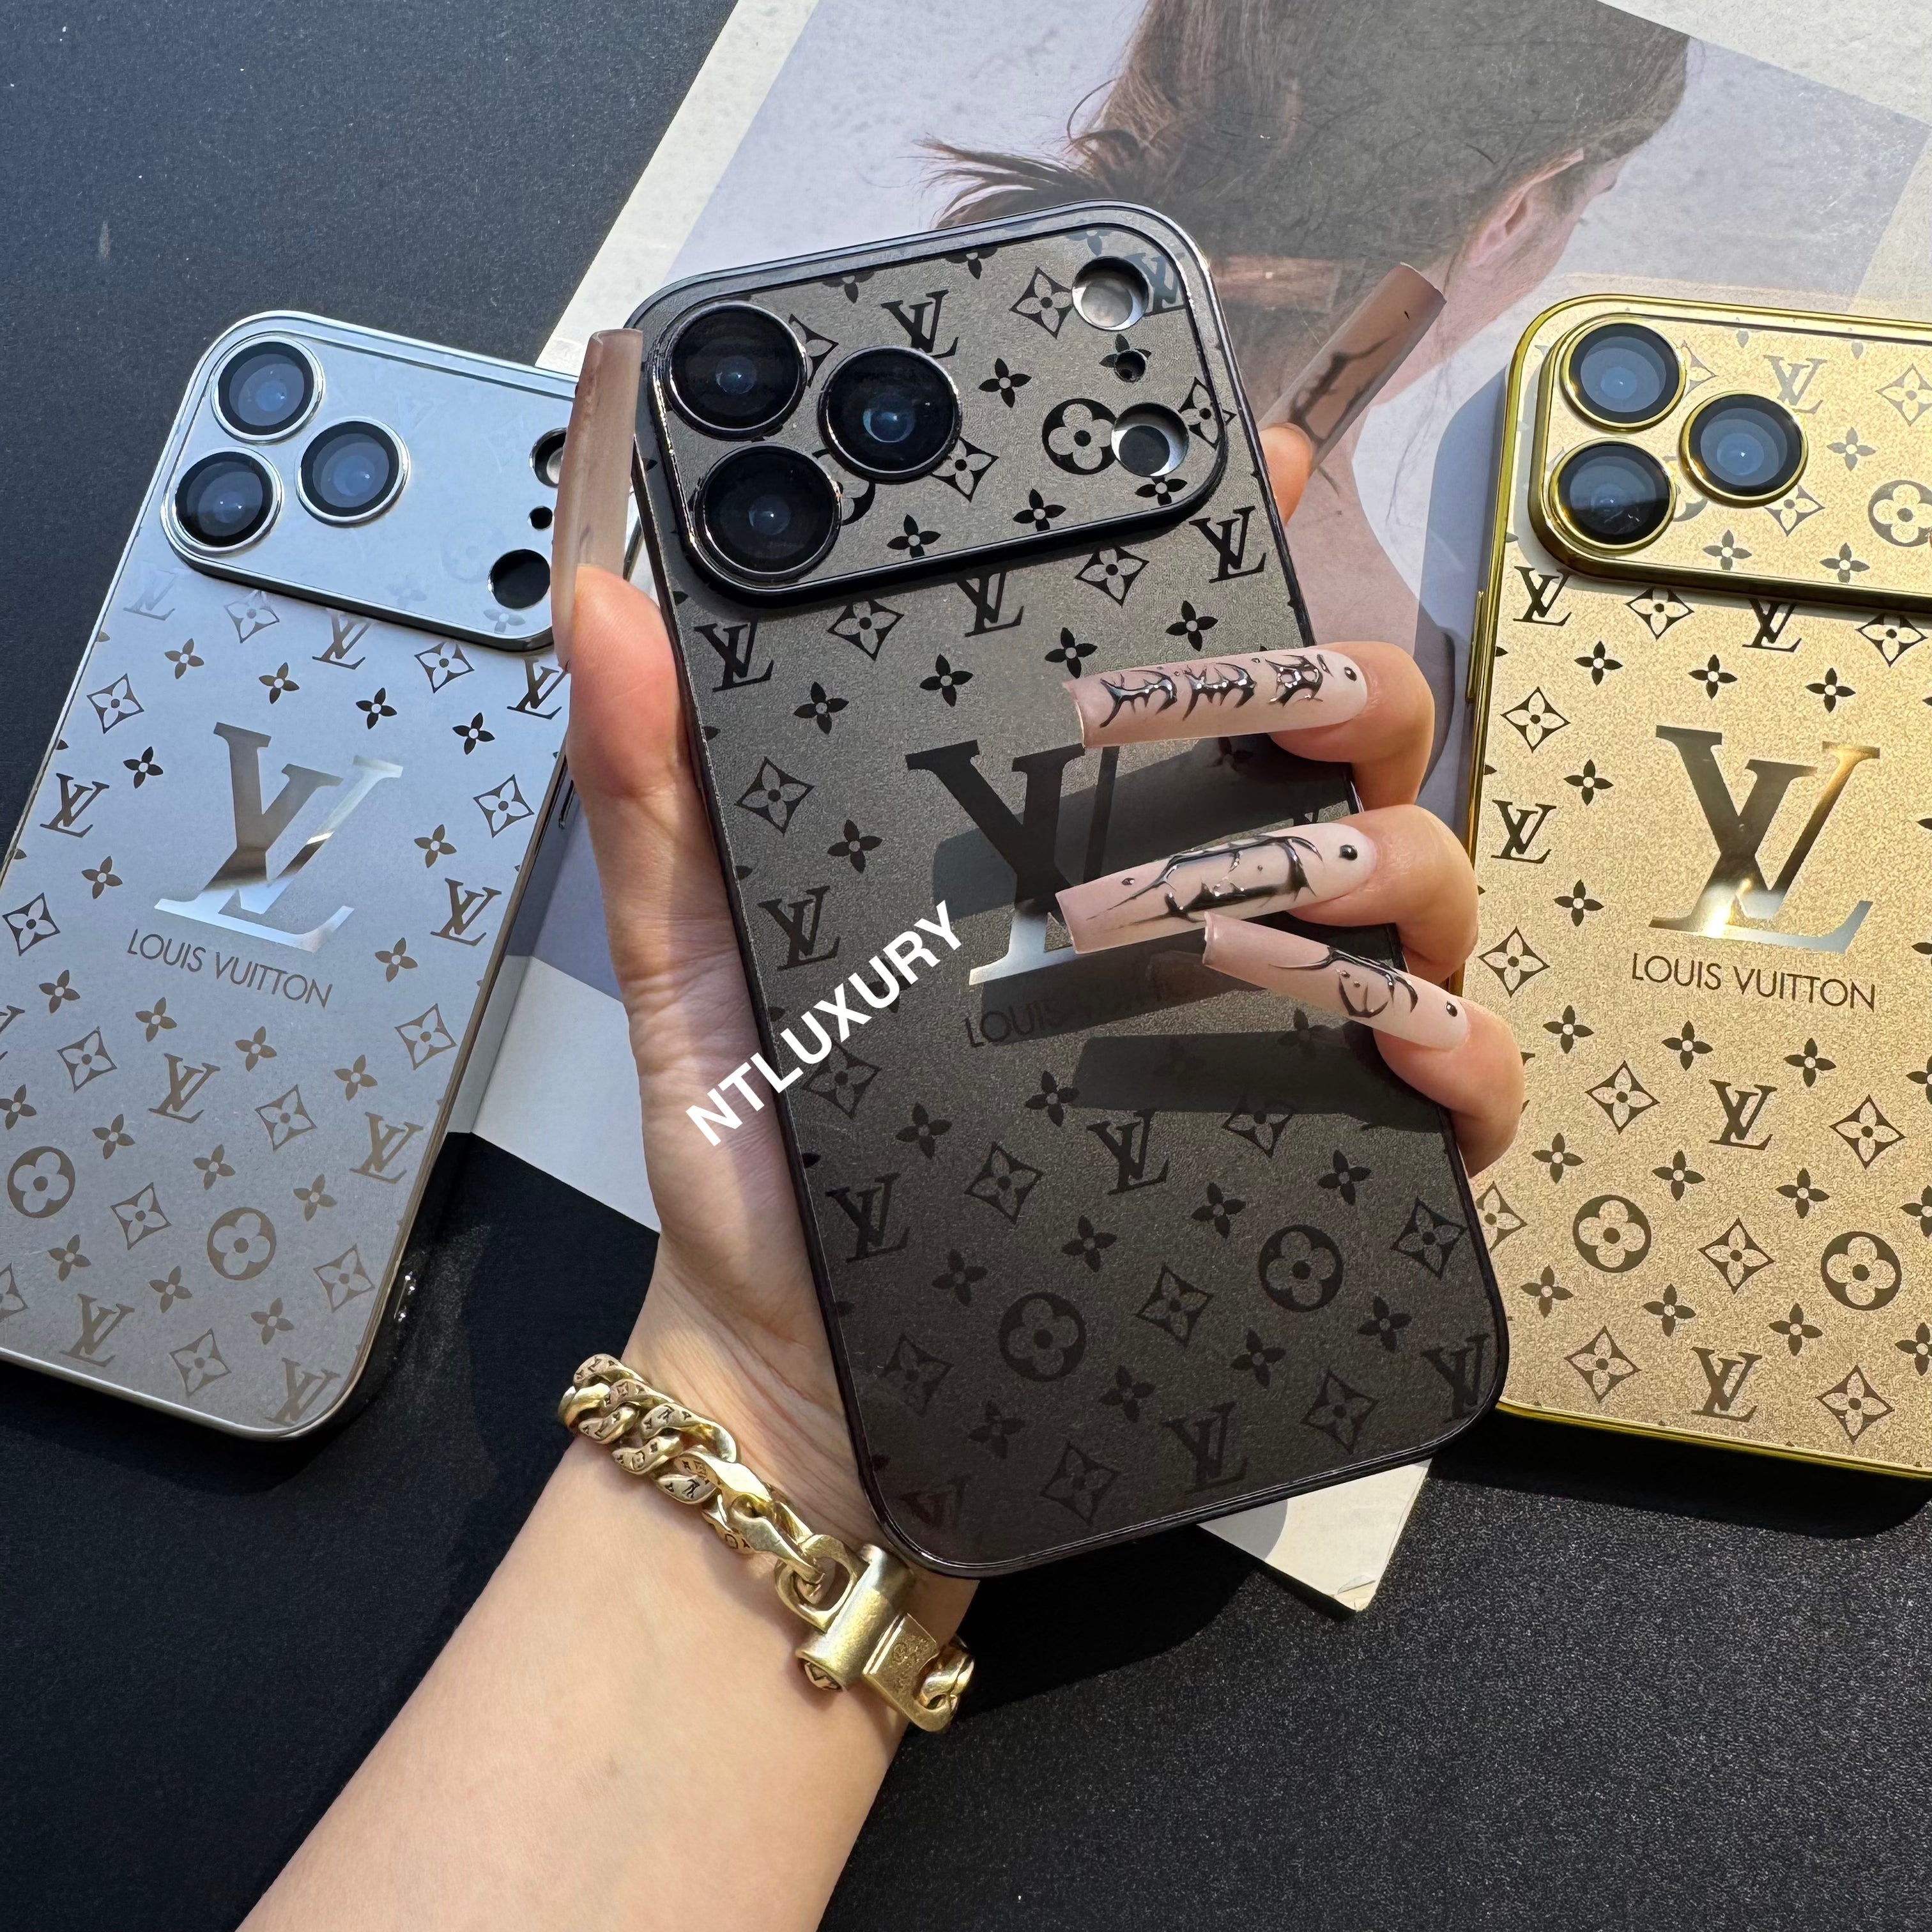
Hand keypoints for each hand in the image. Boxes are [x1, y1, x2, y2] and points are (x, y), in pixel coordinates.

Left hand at [561, 423, 1519, 1551]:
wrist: (805, 1370)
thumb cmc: (769, 1156)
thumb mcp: (700, 962)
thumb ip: (660, 785)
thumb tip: (606, 603)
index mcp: (1088, 836)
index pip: (1206, 667)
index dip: (1252, 544)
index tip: (1249, 455)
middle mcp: (1205, 908)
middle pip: (1352, 745)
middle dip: (1306, 687)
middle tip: (1176, 706)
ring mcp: (1275, 1026)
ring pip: (1414, 881)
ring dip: (1332, 865)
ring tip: (1175, 913)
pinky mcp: (1322, 1156)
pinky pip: (1454, 1075)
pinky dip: (1449, 1043)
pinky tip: (1384, 1044)